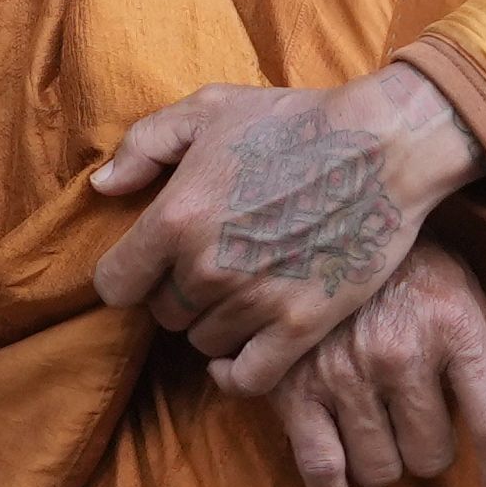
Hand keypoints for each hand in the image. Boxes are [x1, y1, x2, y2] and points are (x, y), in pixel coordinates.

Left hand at [89, 63, 482, 394]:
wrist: (383, 145)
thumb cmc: (294, 121)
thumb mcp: (209, 109)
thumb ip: (144, 145)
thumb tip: (102, 187)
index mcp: (175, 218)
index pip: (114, 285)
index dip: (130, 274)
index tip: (152, 264)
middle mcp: (207, 268)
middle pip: (163, 314)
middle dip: (179, 291)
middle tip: (213, 264)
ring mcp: (255, 301)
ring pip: (204, 341)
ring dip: (215, 321)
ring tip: (242, 288)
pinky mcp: (300, 325)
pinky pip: (247, 377)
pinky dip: (236, 372)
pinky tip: (238, 354)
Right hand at [235, 245, 485, 486]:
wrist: (310, 223)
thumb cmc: (399, 259)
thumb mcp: (457, 285)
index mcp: (454, 327)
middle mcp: (401, 353)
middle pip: (433, 455)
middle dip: (431, 449)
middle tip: (417, 418)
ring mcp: (345, 373)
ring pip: (381, 468)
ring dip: (386, 461)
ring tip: (379, 426)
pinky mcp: (295, 387)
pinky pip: (322, 468)